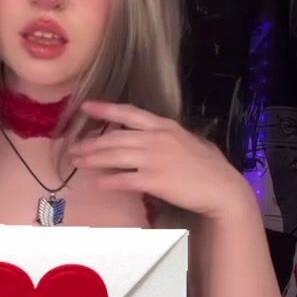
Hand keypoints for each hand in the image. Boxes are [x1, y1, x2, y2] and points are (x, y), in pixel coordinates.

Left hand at [70, 100, 252, 220]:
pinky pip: (124, 179)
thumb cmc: (211, 167)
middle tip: (73, 148)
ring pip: (114, 156)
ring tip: (77, 162)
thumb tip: (153, 139)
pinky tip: (97, 182)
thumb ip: (170, 138)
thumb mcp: (191, 142)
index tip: (85, 107)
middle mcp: (156, 139)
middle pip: (115, 138)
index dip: (105, 109)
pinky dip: (108, 180)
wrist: (222, 189)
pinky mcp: (154, 180)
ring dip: (93, 159)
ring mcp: (154, 159)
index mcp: (165, 126)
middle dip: (91, 143)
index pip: (129, 113)